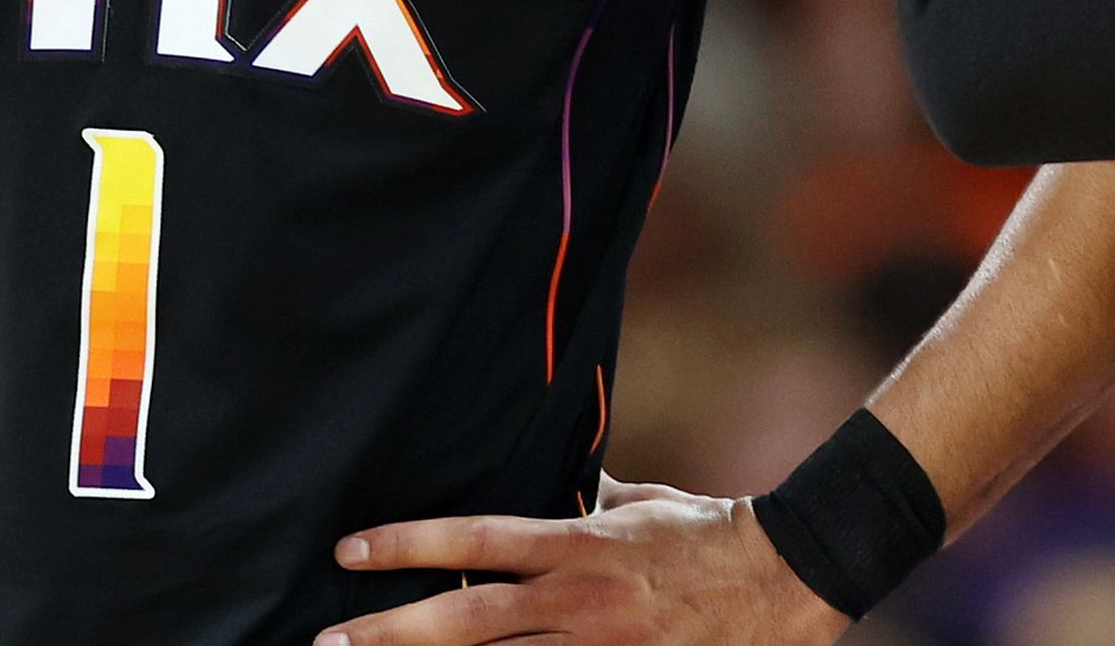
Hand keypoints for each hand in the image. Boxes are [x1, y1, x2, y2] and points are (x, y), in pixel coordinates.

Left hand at [321, 484, 849, 645]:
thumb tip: (543, 483)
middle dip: (391, 634)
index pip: (476, 538)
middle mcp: (580, 603)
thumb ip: (585, 497)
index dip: (408, 544)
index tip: (349, 551)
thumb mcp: (641, 501)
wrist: (786, 580)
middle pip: (467, 621)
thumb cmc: (709, 530)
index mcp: (580, 544)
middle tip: (328, 644)